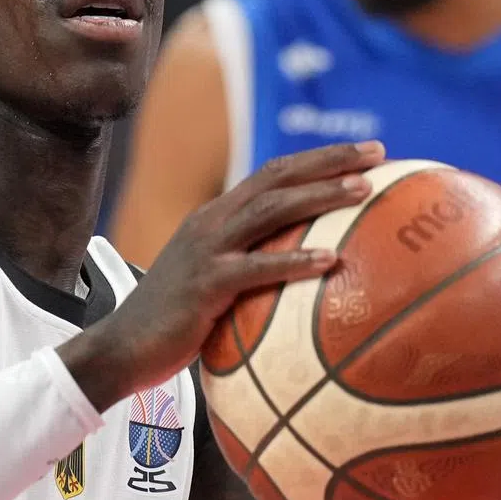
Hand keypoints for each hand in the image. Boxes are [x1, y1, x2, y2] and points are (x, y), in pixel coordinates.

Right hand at [66, 140, 385, 410]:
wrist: (122, 348)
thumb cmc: (174, 324)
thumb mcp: (213, 282)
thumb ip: (249, 268)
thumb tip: (303, 276)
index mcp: (216, 217)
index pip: (273, 173)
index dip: (318, 159)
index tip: (365, 153)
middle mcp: (212, 222)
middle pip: (278, 177)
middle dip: (329, 160)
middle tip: (378, 151)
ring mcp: (207, 250)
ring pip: (271, 210)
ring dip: (319, 195)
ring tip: (363, 190)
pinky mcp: (205, 284)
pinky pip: (257, 268)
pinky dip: (295, 262)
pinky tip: (331, 262)